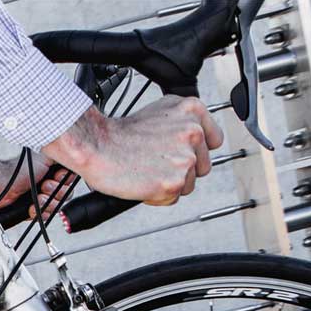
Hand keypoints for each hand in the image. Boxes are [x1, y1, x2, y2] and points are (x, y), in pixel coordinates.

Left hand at [0, 146, 75, 218]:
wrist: (1, 188)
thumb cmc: (19, 171)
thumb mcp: (45, 158)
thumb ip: (62, 156)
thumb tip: (75, 155)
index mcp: (55, 172)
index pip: (70, 180)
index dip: (65, 181)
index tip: (57, 177)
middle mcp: (50, 185)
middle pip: (66, 195)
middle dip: (55, 192)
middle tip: (43, 185)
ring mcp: (43, 199)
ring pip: (57, 207)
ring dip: (46, 202)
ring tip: (37, 196)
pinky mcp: (36, 211)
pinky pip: (46, 217)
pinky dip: (39, 213)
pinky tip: (32, 207)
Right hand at [42, 95, 222, 205]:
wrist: (97, 146)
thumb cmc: (119, 135)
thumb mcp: (158, 113)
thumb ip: (181, 124)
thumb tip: (190, 141)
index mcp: (192, 111)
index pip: (213, 141)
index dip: (194, 152)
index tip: (178, 155)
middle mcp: (193, 132)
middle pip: (201, 166)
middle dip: (179, 170)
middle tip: (155, 165)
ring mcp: (185, 158)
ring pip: (187, 185)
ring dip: (167, 185)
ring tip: (146, 173)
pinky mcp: (174, 182)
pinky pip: (172, 199)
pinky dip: (156, 197)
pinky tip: (142, 183)